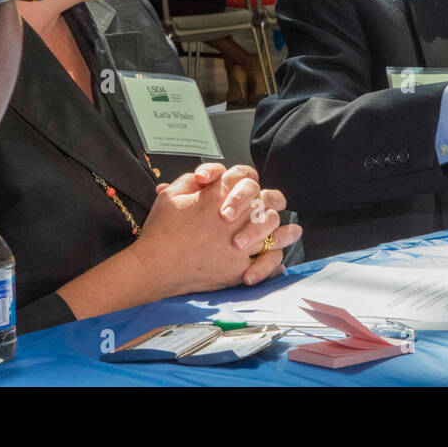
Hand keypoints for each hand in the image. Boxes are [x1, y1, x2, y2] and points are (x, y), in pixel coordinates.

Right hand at [140, 165, 299, 296]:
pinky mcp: (237, 269)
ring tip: (294, 231)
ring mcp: (237, 245)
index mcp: (215, 197)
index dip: (247, 178)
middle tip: (278, 202)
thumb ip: (192, 181)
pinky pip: (264, 263)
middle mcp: (231, 219)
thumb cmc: (160, 231)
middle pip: (264, 201)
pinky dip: (273, 262)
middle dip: (273, 200)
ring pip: (271, 232)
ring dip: (284, 231)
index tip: (251, 185)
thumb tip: (210, 177)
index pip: (243, 177)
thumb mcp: (171, 195)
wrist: (153, 268)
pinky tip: (281, 259)